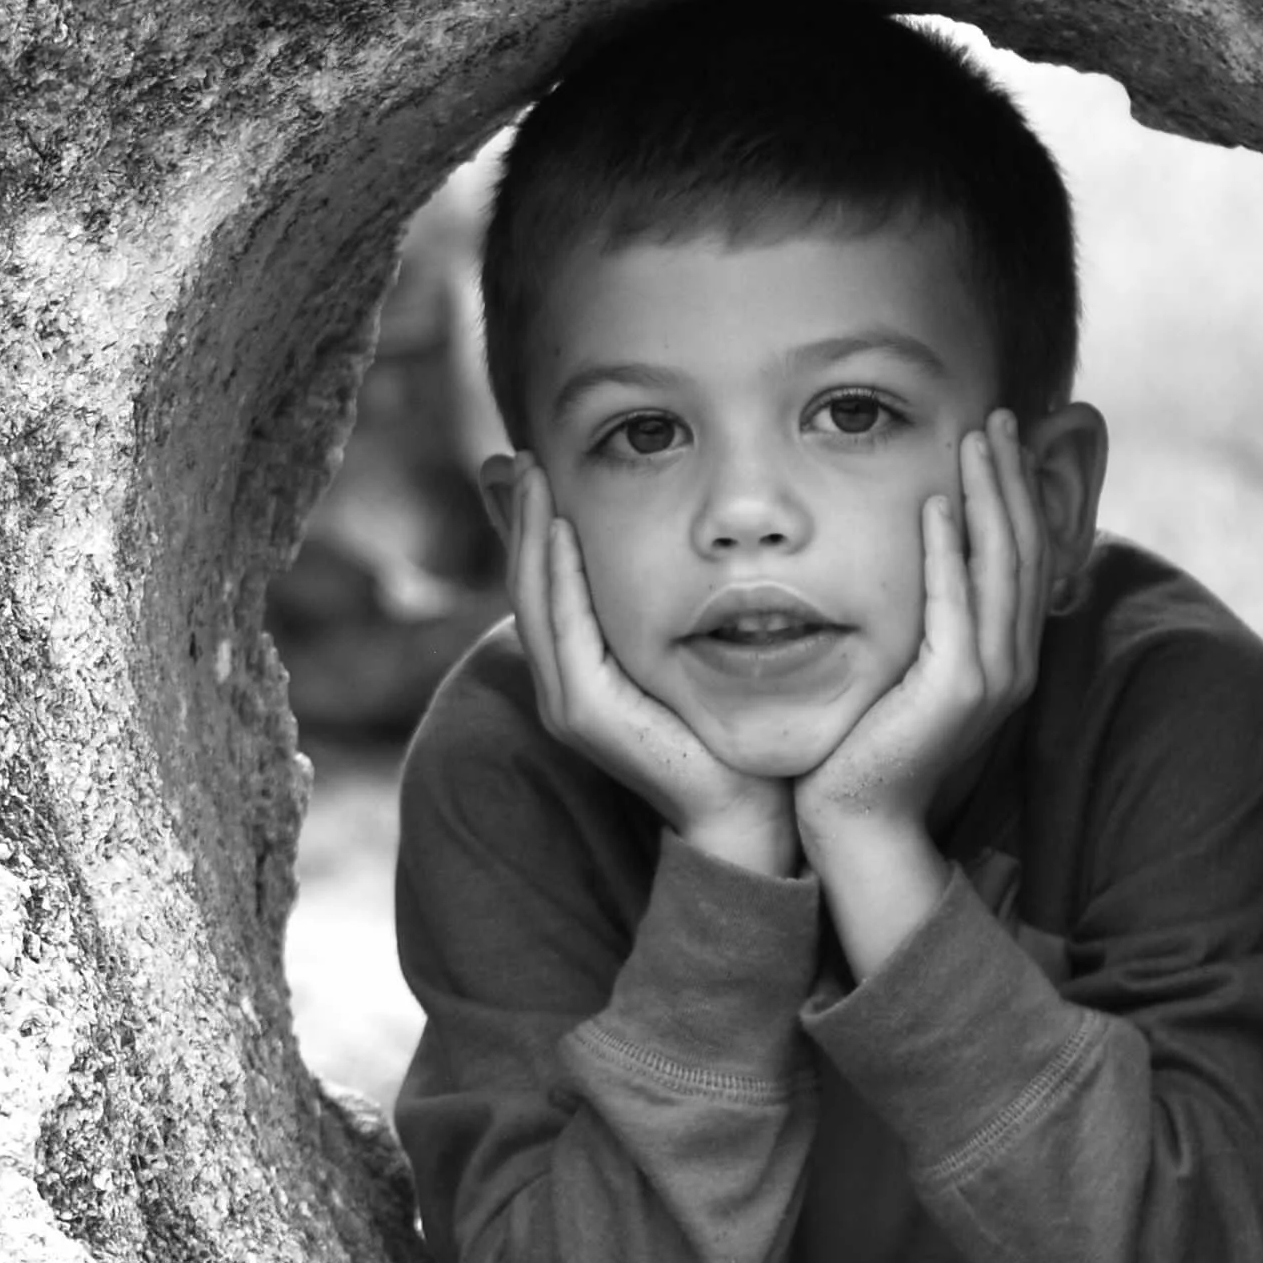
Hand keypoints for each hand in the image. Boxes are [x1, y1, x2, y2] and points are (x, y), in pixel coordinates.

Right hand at [505, 460, 799, 877]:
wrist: (745, 807)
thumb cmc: (725, 731)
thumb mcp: (685, 654)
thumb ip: (670, 610)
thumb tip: (680, 554)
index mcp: (579, 671)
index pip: (542, 583)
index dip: (529, 525)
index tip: (528, 466)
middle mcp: (560, 684)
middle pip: (526, 582)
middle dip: (519, 516)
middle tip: (517, 455)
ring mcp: (566, 700)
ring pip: (535, 598)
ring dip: (530, 533)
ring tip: (532, 474)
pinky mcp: (584, 712)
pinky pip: (564, 630)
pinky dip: (558, 576)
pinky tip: (562, 530)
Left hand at [795, 413, 1049, 972]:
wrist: (857, 819)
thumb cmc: (867, 741)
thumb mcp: (905, 667)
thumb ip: (924, 619)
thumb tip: (918, 559)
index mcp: (1006, 656)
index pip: (1023, 556)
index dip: (1017, 494)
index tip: (1000, 439)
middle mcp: (1011, 663)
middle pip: (1023, 549)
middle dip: (1011, 478)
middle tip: (997, 417)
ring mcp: (989, 678)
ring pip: (1000, 566)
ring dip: (989, 496)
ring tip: (976, 439)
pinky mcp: (955, 691)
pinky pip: (956, 606)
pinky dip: (950, 553)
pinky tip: (938, 506)